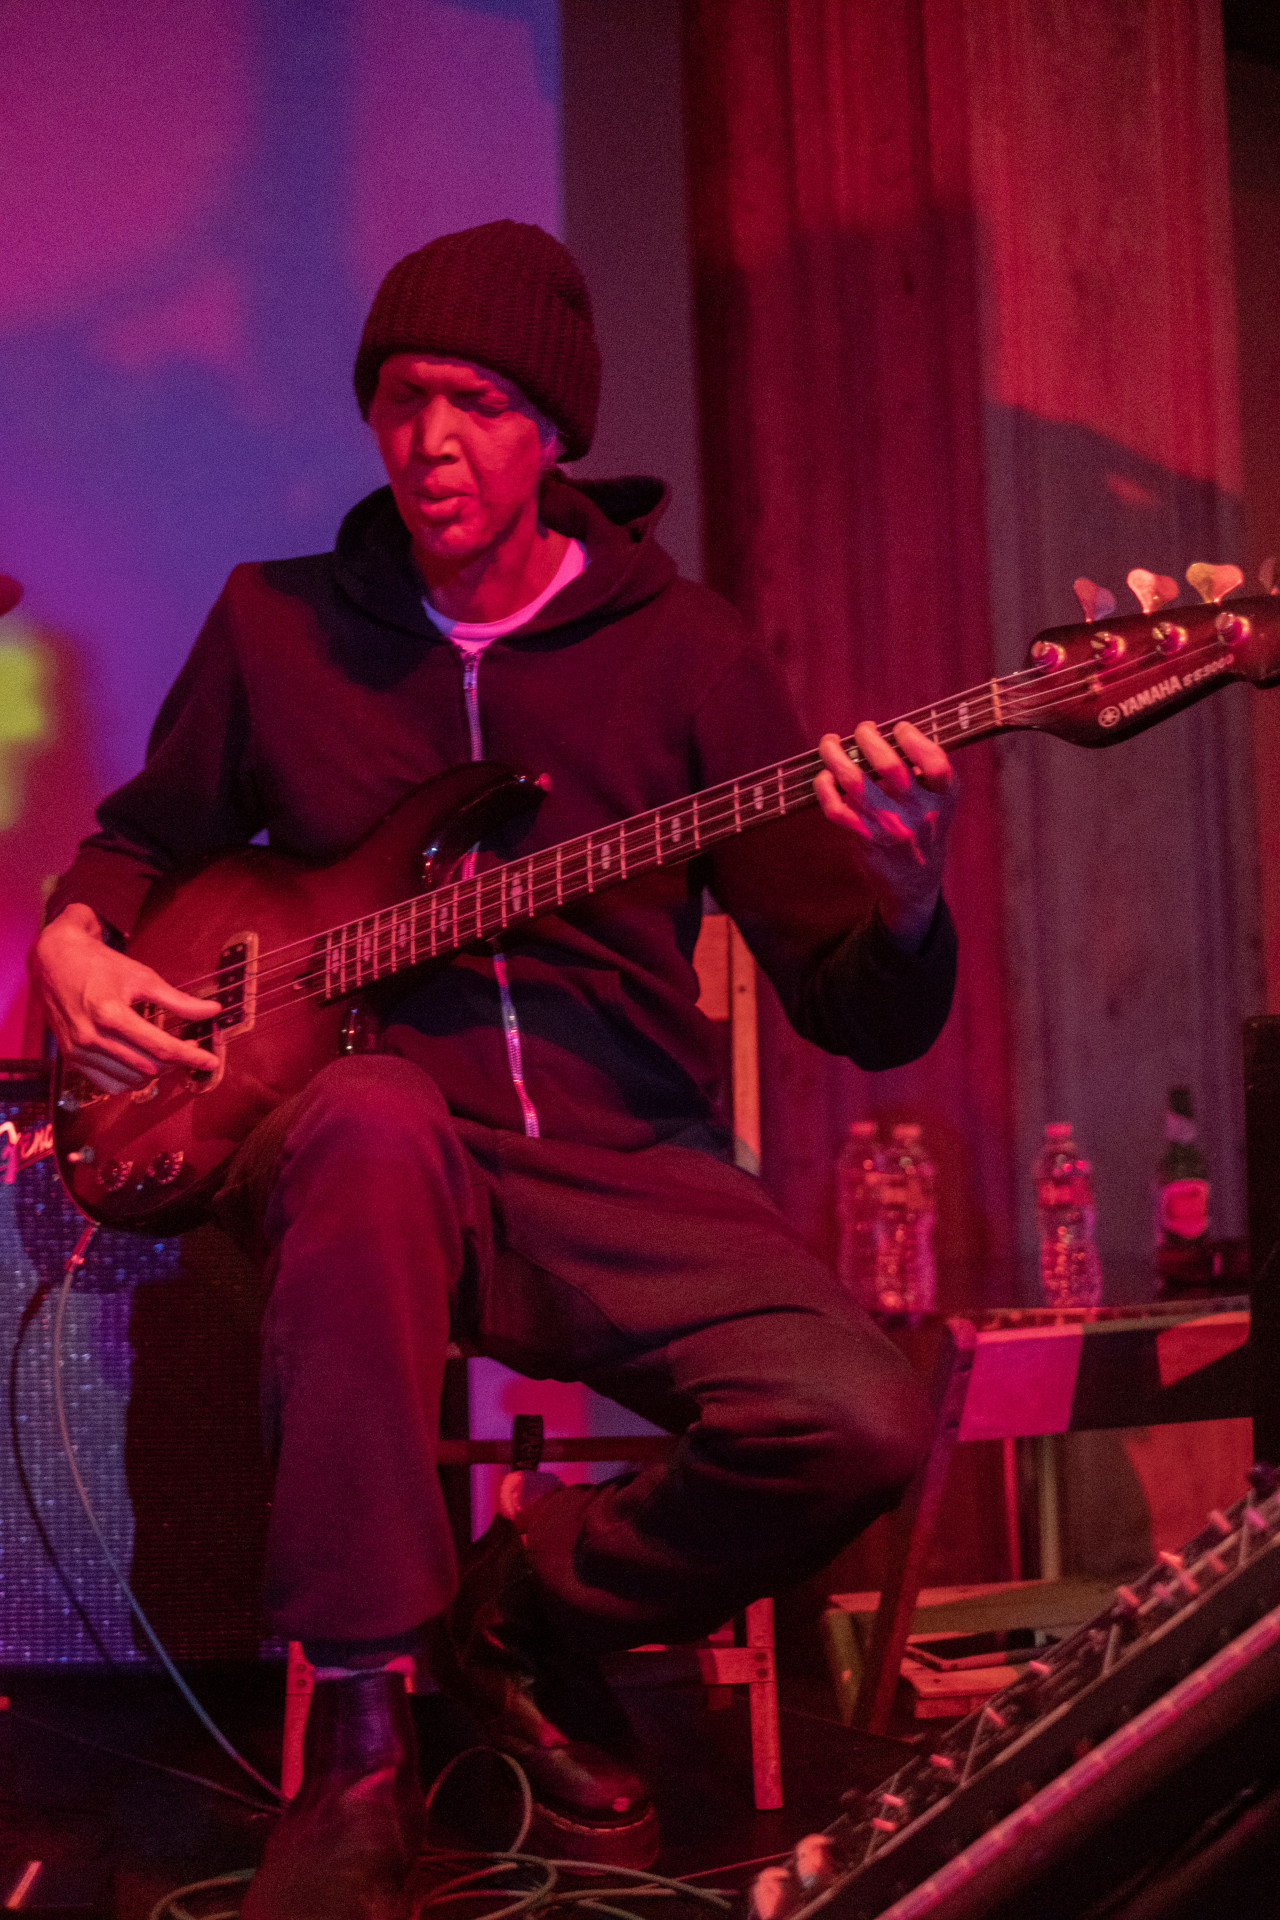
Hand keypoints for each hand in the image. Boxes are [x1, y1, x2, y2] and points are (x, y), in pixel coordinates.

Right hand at [29, 903, 221, 1093]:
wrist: (54, 960)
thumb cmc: (100, 965)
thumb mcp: (142, 977)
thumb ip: (178, 1000)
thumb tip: (213, 1011)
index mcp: (110, 1014)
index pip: (161, 1047)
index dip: (191, 1056)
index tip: (212, 1061)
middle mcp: (92, 1037)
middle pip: (149, 1067)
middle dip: (176, 1062)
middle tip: (190, 1048)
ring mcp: (78, 1051)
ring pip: (131, 1080)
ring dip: (156, 1073)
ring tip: (168, 1055)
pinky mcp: (71, 1058)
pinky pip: (108, 1084)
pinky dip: (131, 1080)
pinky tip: (143, 1066)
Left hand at [814, 721, 955, 950]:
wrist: (916, 879)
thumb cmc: (924, 824)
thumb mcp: (939, 798)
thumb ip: (924, 768)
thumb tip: (885, 730)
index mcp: (944, 796)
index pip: (935, 763)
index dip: (913, 739)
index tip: (899, 728)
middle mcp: (919, 812)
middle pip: (889, 766)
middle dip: (868, 738)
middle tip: (863, 730)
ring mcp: (891, 826)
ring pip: (855, 781)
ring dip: (835, 755)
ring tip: (830, 743)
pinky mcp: (866, 838)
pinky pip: (836, 808)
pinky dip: (824, 786)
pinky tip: (824, 775)